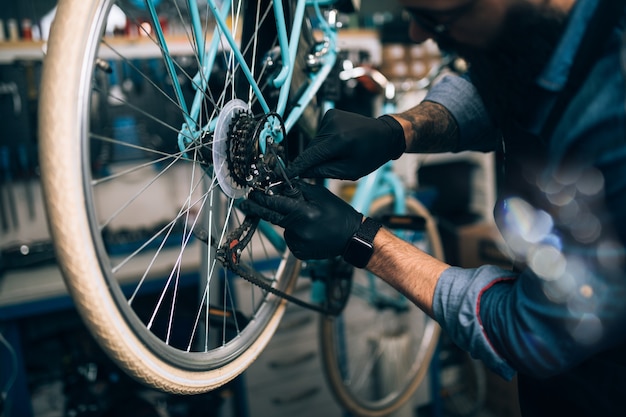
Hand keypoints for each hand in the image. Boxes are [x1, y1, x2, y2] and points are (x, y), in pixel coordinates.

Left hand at [241, 181, 362, 259]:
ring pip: (283, 228)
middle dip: (257, 209)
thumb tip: (278, 185)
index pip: (275, 203)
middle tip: (246, 204)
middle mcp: (299, 230)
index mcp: (304, 213)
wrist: (351, 237)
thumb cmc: (338, 213)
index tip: (251, 194)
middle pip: (271, 217)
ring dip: (287, 221)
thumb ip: (298, 189)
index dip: (261, 198)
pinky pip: (290, 238)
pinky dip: (294, 233)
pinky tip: (309, 231)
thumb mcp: (320, 194)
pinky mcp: (299, 252)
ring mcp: (298, 243)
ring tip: (307, 221)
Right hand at [286, 109, 405, 180]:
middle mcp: (332, 125)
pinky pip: (320, 133)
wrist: (385, 134)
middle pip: (311, 149)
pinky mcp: (330, 114)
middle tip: (328, 167)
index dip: (296, 167)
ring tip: (340, 153)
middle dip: (313, 160)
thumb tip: (304, 172)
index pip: (310, 156)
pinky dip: (325, 141)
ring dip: (320, 151)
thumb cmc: (372, 153)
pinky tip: (340, 143)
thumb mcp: (350, 171)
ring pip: (315, 142)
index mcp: (339, 140)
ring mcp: (330, 117)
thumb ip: (324, 171)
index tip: (285, 175)